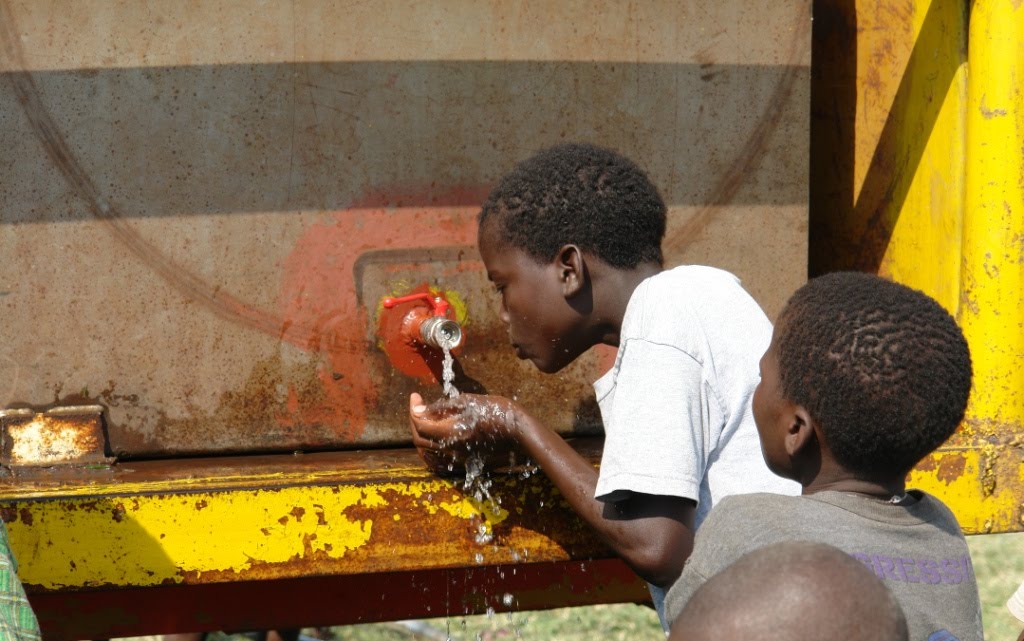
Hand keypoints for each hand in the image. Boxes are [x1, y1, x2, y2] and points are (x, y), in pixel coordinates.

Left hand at [408, 392, 522, 473]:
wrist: (521, 433)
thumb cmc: (498, 412)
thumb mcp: (469, 402)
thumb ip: (442, 407)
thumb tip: (421, 409)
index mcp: (449, 432)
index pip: (419, 423)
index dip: (413, 408)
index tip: (416, 396)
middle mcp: (451, 449)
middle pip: (419, 439)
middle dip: (415, 421)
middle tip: (420, 406)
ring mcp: (459, 459)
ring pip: (428, 452)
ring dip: (422, 436)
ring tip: (426, 420)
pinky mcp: (467, 462)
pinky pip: (439, 459)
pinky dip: (431, 448)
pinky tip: (437, 437)